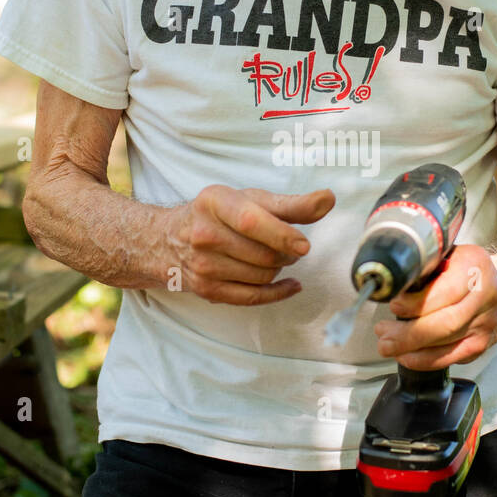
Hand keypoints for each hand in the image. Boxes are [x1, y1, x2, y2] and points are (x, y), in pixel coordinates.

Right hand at [164, 185, 334, 304]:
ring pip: (262, 275)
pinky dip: (279, 292)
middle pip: (263, 253)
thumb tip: (328, 199)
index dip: (282, 235)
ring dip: (280, 268)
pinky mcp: (207, 290)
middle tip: (290, 245)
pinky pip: (253, 297)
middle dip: (287, 252)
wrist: (168, 240)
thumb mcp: (250, 199)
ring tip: (275, 256)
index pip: (251, 221)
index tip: (304, 245)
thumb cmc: (219, 215)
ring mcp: (203, 265)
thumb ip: (292, 203)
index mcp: (215, 202)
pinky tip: (290, 284)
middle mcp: (204, 234)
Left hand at [372, 244, 496, 369]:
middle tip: (383, 332)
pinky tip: (405, 355)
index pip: (448, 291)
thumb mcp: (447, 254)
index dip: (418, 303)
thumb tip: (391, 286)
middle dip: (409, 332)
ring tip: (387, 343)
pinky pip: (449, 358)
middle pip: (446, 322)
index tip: (394, 305)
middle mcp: (486, 296)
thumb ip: (425, 267)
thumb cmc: (463, 268)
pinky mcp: (480, 345)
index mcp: (475, 266)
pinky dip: (423, 360)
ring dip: (410, 347)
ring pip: (446, 343)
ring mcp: (485, 324)